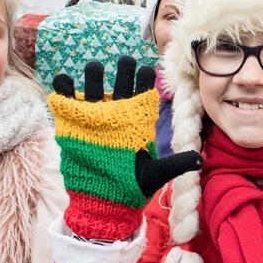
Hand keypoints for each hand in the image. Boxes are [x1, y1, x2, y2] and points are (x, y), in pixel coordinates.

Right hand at [50, 57, 200, 239]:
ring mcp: (94, 116)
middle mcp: (116, 114)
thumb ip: (175, 164)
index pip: (143, 93)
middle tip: (125, 62)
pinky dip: (64, 89)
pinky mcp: (74, 124)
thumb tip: (199, 159)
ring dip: (94, 75)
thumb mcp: (155, 174)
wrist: (103, 201)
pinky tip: (63, 80)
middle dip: (123, 70)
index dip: (144, 79)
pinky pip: (67, 101)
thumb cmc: (131, 186)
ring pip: (94, 87)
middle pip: (120, 84)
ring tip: (95, 67)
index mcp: (136, 120)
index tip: (146, 71)